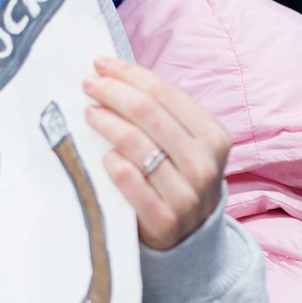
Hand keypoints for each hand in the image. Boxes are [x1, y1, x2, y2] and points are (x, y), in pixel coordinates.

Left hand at [83, 56, 227, 249]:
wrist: (189, 239)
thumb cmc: (176, 178)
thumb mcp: (182, 144)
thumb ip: (158, 113)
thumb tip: (110, 72)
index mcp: (214, 137)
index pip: (164, 92)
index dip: (129, 73)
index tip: (100, 62)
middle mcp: (205, 164)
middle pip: (147, 112)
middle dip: (112, 92)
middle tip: (87, 84)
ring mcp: (188, 195)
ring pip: (135, 144)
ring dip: (106, 122)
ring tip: (88, 113)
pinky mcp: (165, 221)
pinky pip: (129, 180)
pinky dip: (112, 163)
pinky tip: (103, 156)